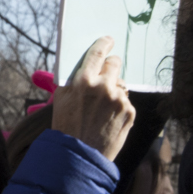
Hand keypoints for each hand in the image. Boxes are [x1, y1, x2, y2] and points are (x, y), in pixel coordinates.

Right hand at [52, 36, 135, 158]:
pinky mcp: (129, 112)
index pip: (97, 53)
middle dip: (111, 65)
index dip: (104, 44)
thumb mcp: (62, 96)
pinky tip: (108, 116)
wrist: (80, 153)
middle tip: (106, 71)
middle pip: (115, 64)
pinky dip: (119, 105)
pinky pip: (126, 100)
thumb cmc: (66, 124)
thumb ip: (73, 78)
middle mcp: (104, 86)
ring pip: (121, 84)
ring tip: (102, 105)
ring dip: (114, 88)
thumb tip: (84, 63)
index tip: (108, 40)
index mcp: (83, 80)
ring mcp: (119, 99)